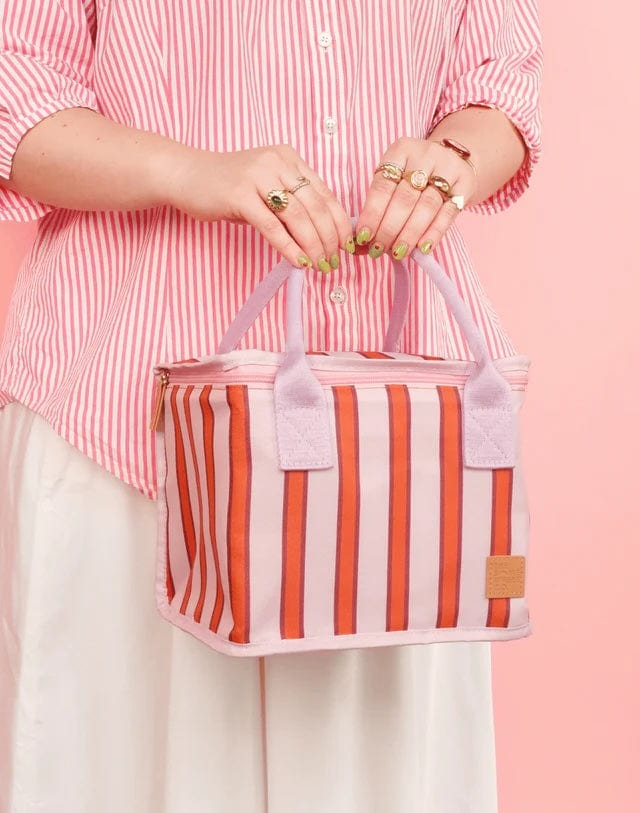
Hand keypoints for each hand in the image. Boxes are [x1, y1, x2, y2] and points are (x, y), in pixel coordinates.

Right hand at [162, 142, 353, 271]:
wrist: (186, 175)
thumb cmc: (228, 187)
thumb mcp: (266, 188)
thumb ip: (291, 204)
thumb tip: (322, 236)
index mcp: (289, 159)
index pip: (326, 194)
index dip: (340, 224)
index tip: (347, 248)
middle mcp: (277, 163)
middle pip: (316, 207)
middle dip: (330, 239)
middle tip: (334, 263)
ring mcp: (258, 177)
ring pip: (299, 217)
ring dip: (314, 246)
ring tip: (320, 266)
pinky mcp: (240, 195)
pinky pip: (273, 227)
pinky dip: (289, 248)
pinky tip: (299, 263)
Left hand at [353, 136, 477, 260]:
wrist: (452, 159)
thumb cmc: (414, 174)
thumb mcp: (395, 176)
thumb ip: (379, 204)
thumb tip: (361, 240)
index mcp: (401, 150)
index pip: (383, 186)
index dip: (372, 214)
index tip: (364, 238)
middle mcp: (425, 156)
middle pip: (405, 198)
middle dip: (389, 228)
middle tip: (379, 250)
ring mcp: (448, 169)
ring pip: (426, 207)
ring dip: (410, 234)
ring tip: (398, 252)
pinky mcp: (465, 185)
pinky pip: (448, 214)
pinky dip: (434, 233)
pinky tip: (422, 249)